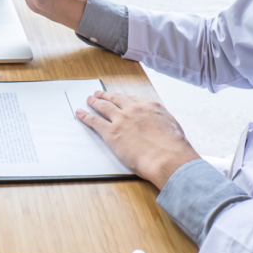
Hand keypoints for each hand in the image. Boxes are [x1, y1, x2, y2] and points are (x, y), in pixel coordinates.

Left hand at [75, 91, 200, 189]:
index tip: (120, 98)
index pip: (133, 99)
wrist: (167, 159)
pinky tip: (79, 113)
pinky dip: (84, 116)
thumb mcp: (173, 128)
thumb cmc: (173, 149)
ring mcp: (121, 119)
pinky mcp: (111, 132)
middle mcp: (135, 109)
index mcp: (151, 107)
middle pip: (116, 98)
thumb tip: (160, 128)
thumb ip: (162, 123)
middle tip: (99, 93)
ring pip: (104, 106)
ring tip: (89, 99)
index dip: (124, 98)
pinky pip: (94, 121)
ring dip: (95, 102)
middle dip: (107, 95)